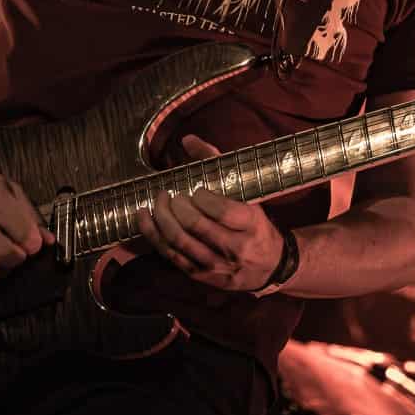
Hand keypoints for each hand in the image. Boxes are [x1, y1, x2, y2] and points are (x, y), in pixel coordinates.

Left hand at [137, 134, 285, 292]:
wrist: (270, 266)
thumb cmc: (255, 225)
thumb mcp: (248, 195)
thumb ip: (218, 163)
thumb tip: (188, 140)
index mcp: (250, 225)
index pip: (221, 210)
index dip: (202, 197)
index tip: (196, 189)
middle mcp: (234, 248)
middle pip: (195, 226)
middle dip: (176, 206)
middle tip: (170, 194)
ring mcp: (216, 265)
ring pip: (179, 242)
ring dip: (162, 218)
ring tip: (158, 201)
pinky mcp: (200, 275)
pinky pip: (170, 255)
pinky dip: (153, 235)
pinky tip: (145, 218)